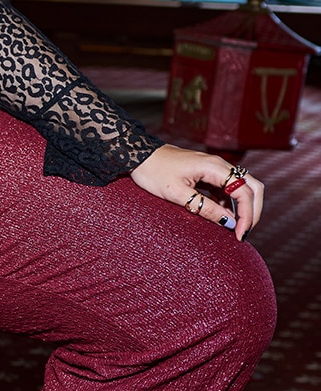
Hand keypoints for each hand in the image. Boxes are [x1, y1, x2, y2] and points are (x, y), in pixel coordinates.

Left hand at [130, 144, 263, 240]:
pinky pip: (227, 189)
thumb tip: (230, 223)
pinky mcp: (206, 173)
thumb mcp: (178, 194)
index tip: (240, 235)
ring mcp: (213, 168)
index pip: (245, 192)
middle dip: (253, 211)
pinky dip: (230, 204)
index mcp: (214, 167)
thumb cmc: (153, 172)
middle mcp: (218, 165)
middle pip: (252, 187)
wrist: (137, 155)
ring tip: (234, 229)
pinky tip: (222, 217)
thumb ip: (205, 208)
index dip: (247, 216)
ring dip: (243, 208)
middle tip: (244, 233)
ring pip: (242, 187)